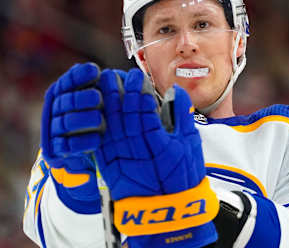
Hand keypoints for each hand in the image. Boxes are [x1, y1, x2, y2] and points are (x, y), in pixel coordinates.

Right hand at [41, 63, 103, 212]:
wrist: (79, 149)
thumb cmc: (93, 115)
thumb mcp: (96, 100)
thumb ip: (101, 86)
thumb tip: (118, 74)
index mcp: (62, 93)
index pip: (68, 81)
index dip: (80, 75)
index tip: (96, 71)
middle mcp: (55, 109)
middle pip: (66, 101)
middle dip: (81, 98)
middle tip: (98, 97)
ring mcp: (54, 129)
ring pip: (66, 122)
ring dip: (83, 119)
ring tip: (99, 118)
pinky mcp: (57, 149)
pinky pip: (67, 145)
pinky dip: (83, 142)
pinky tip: (98, 140)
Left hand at [95, 68, 218, 247]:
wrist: (169, 213)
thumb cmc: (184, 177)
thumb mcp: (191, 145)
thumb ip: (182, 115)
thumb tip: (173, 91)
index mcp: (159, 146)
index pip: (143, 111)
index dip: (137, 92)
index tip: (135, 77)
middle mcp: (137, 153)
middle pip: (122, 116)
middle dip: (116, 93)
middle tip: (112, 75)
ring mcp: (121, 162)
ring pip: (109, 128)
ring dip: (104, 106)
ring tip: (102, 87)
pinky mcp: (110, 170)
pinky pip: (101, 144)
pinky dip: (98, 126)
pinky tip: (98, 112)